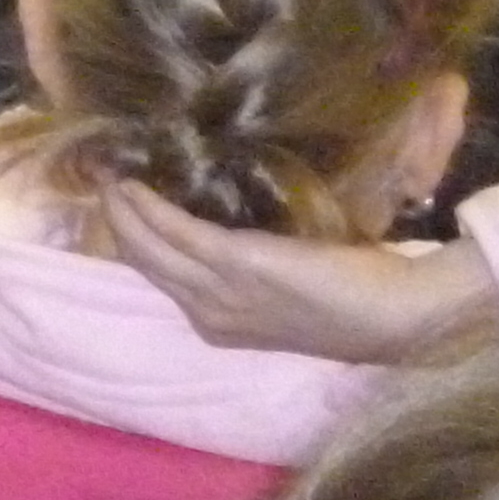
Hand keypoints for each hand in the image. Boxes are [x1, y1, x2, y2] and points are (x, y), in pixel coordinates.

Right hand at [93, 182, 491, 362]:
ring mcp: (218, 292)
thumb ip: (248, 272)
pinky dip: (147, 206)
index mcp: (217, 324)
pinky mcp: (236, 261)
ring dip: (120, 209)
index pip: (158, 278)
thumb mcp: (284, 295)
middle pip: (140, 262)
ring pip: (145, 246)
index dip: (131, 241)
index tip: (117, 203)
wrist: (400, 317)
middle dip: (113, 222)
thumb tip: (224, 233)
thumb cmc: (353, 301)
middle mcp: (207, 313)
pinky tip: (132, 183)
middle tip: (98, 180)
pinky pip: (174, 230)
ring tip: (106, 175)